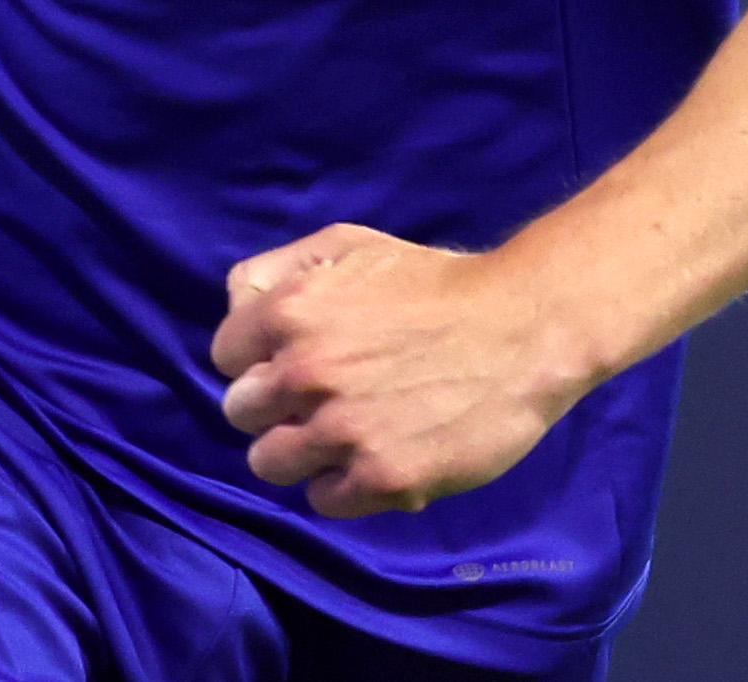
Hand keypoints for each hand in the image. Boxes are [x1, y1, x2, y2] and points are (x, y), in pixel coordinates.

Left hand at [209, 224, 595, 516]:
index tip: (288, 361)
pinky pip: (322, 500)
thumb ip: (280, 270)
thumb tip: (236, 308)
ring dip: (299, 450)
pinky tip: (371, 457)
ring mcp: (343, 431)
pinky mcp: (382, 479)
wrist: (523, 329)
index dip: (255, 358)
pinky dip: (341, 484)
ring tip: (341, 434)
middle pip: (239, 412)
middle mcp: (306, 374)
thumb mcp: (351, 246)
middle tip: (317, 398)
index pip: (224, 355)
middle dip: (272, 405)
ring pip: (270, 463)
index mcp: (292, 312)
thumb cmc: (435, 283)